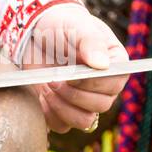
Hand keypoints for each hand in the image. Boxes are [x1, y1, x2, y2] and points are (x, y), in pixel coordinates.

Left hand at [21, 4, 128, 134]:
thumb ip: (90, 42)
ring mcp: (86, 101)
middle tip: (54, 78)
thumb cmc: (61, 26)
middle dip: (73, 95)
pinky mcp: (65, 111)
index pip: (116, 83)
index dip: (93, 83)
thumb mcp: (75, 27)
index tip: (72, 75)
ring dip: (62, 106)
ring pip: (84, 121)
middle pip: (100, 106)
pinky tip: (44, 94)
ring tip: (48, 84)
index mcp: (114, 63)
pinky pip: (62, 126)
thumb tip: (102, 65)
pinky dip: (50, 113)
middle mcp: (104, 86)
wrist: (35, 35)